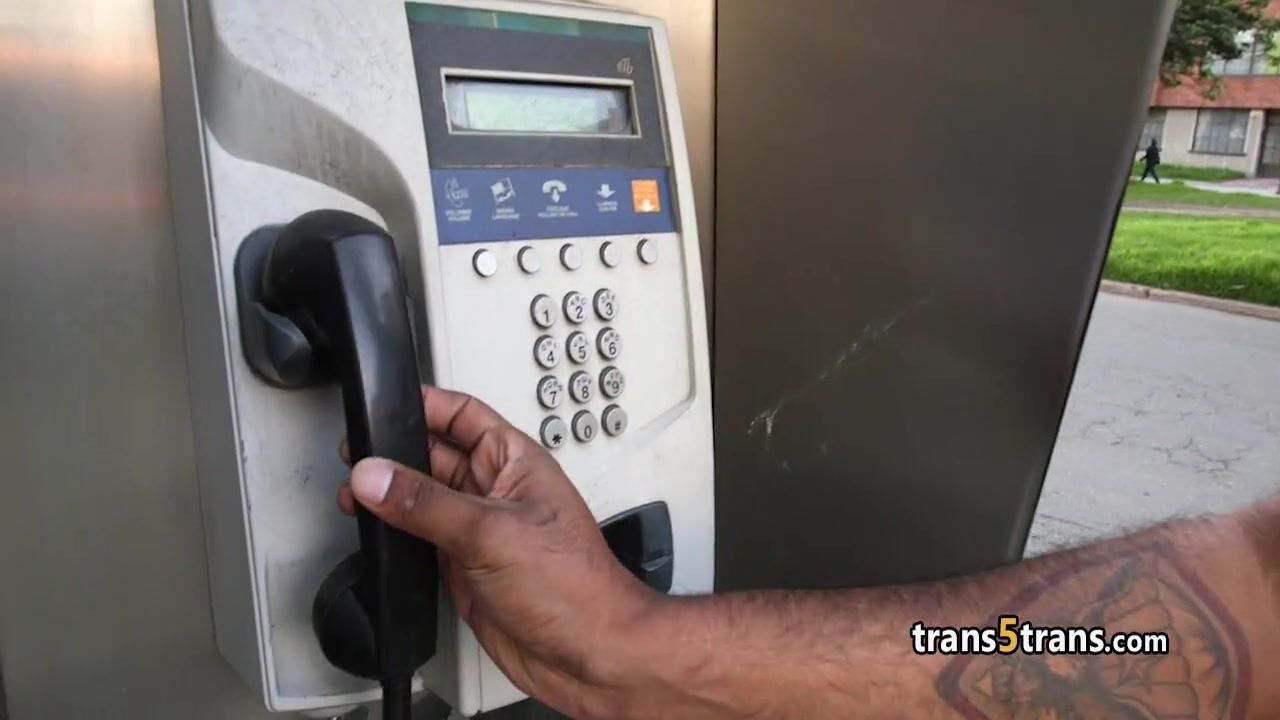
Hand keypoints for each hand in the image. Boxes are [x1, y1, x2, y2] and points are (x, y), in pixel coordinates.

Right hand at [337, 387, 662, 717]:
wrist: (588, 655)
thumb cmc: (576, 586)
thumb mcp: (492, 531)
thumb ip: (427, 503)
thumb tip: (376, 476)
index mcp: (515, 461)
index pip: (463, 414)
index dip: (424, 404)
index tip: (381, 405)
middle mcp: (496, 491)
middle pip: (434, 455)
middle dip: (394, 453)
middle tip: (355, 457)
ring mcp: (479, 530)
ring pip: (422, 499)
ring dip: (390, 497)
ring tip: (353, 496)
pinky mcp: (464, 567)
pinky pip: (420, 540)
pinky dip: (395, 538)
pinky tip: (375, 538)